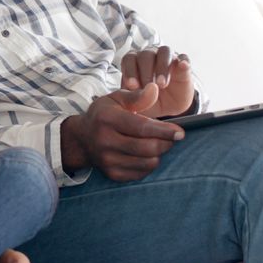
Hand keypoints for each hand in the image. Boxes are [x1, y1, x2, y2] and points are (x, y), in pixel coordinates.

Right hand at [60, 83, 184, 180]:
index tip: (180, 132)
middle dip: (166, 143)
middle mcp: (105, 141)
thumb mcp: (117, 99)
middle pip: (147, 148)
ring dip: (158, 154)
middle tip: (172, 138)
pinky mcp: (112, 174)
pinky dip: (149, 164)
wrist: (82, 139)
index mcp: (107, 119)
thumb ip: (138, 96)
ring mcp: (107, 160)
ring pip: (147, 163)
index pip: (142, 128)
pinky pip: (141, 173)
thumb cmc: (104, 114)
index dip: (164, 131)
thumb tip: (156, 89)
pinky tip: (145, 154)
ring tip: (157, 144)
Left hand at [120, 46, 194, 116]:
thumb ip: (133, 98)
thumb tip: (133, 94)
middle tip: (148, 87)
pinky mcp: (183, 65)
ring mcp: (168, 58)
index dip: (130, 71)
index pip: (129, 59)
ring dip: (162, 66)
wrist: (169, 106)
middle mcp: (150, 55)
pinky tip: (183, 66)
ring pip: (164, 52)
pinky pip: (184, 57)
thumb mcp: (138, 103)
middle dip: (146, 71)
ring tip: (162, 84)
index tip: (132, 86)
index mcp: (135, 62)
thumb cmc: (148, 100)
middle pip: (146, 54)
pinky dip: (183, 61)